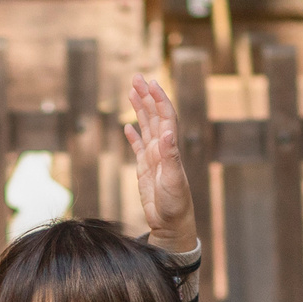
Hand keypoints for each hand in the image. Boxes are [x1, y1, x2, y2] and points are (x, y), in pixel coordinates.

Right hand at [123, 75, 199, 253]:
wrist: (172, 224)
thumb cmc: (175, 204)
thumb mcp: (173, 181)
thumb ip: (170, 156)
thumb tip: (167, 133)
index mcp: (169, 148)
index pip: (165, 117)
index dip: (159, 99)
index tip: (150, 82)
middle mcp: (163, 149)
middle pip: (154, 116)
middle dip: (146, 96)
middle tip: (136, 77)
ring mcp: (154, 158)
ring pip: (146, 127)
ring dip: (140, 109)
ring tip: (131, 92)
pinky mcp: (145, 169)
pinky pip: (138, 147)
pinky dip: (133, 135)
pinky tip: (127, 126)